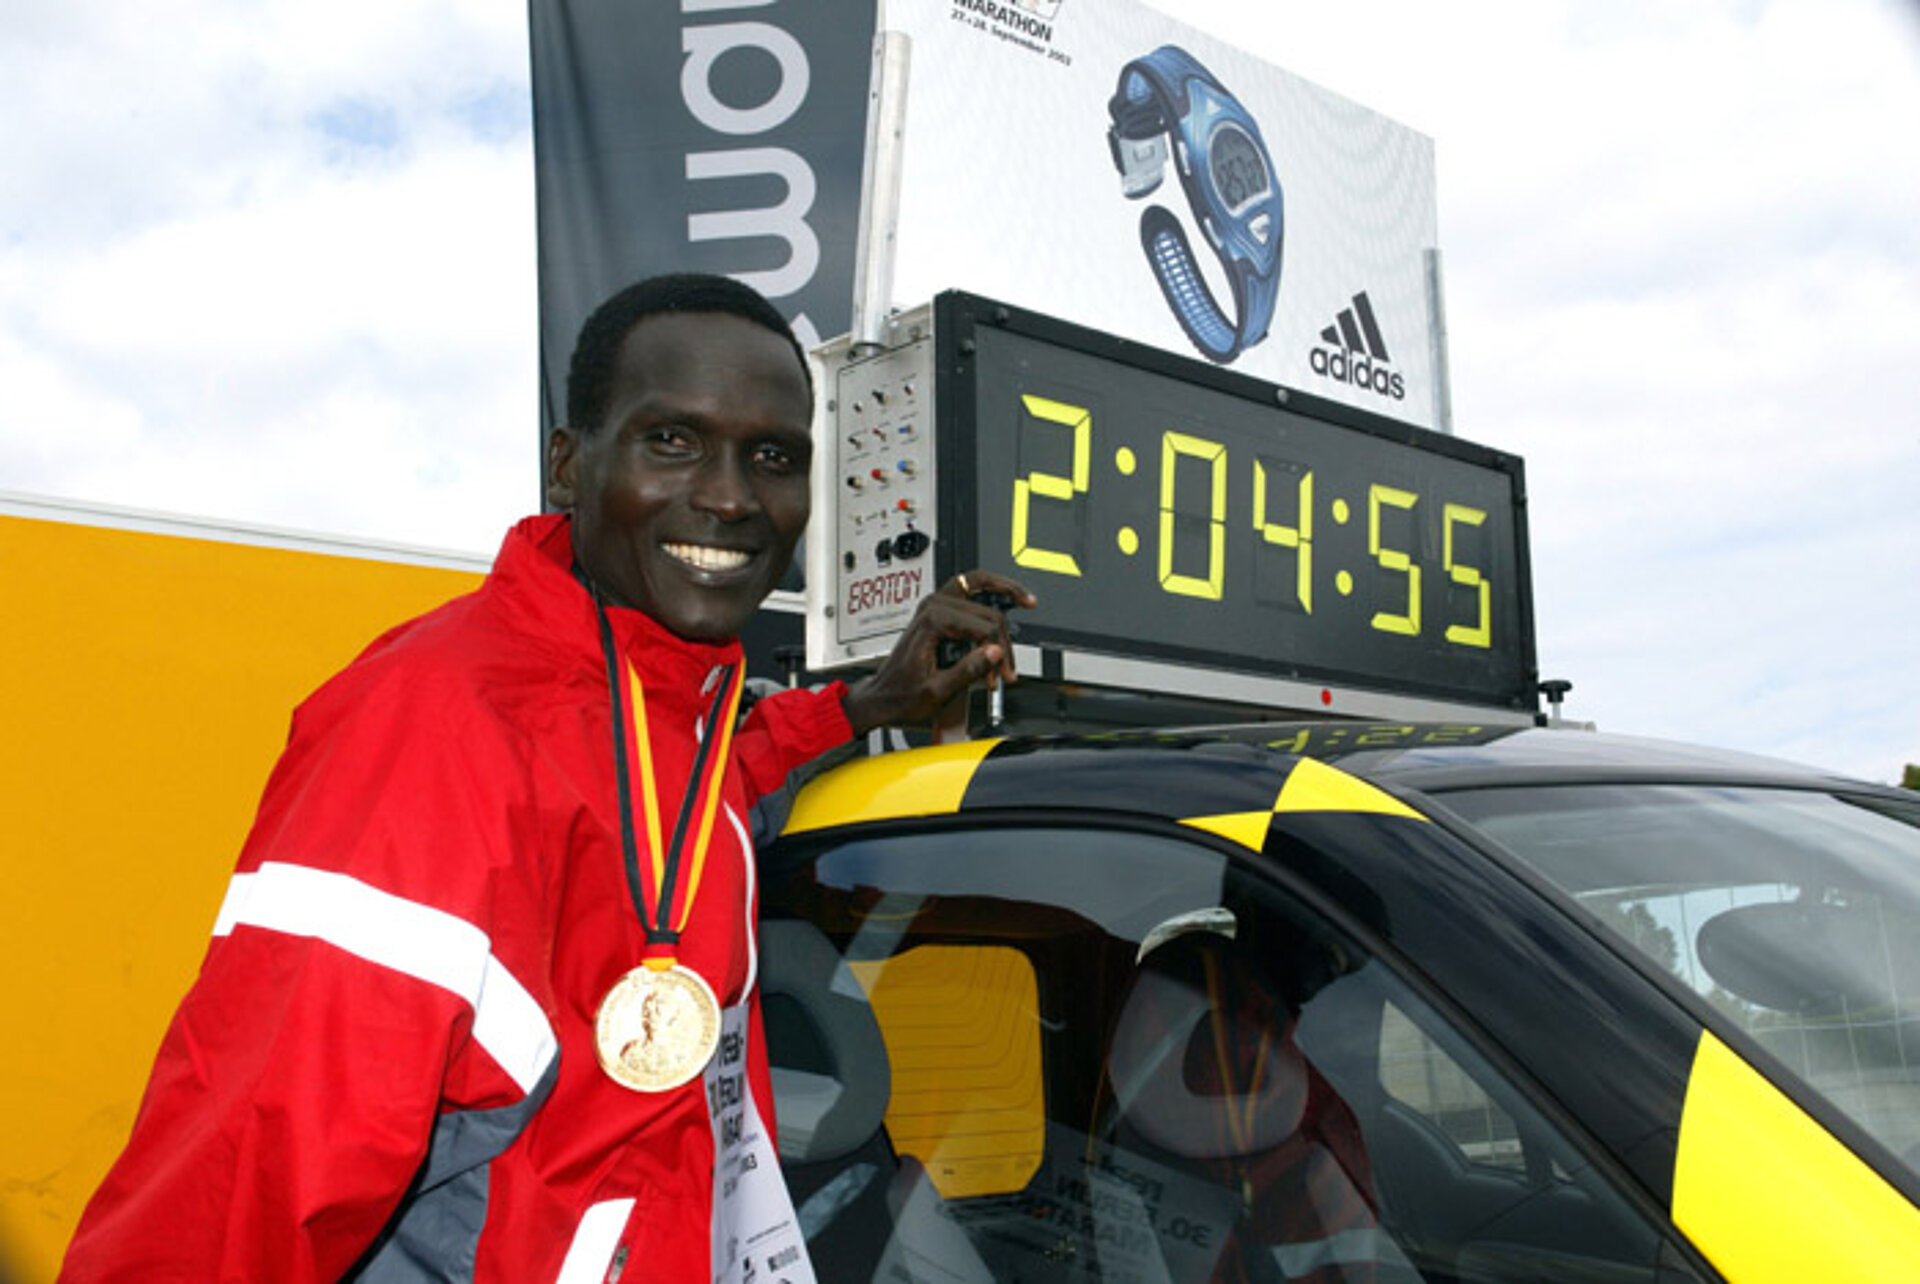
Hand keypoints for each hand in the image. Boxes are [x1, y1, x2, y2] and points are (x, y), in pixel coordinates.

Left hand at [840, 570, 1035, 734]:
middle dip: (1002, 640)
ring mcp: (934, 604)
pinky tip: (1005, 596)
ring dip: (1004, 593)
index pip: (984, 628)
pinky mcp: (938, 609)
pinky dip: (990, 592)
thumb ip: (967, 671)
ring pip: (978, 584)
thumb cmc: (901, 696)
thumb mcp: (936, 692)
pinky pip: (969, 590)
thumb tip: (995, 653)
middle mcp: (933, 606)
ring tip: (1026, 600)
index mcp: (932, 622)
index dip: (997, 655)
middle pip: (987, 610)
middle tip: (1007, 668)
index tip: (999, 677)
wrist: (881, 698)